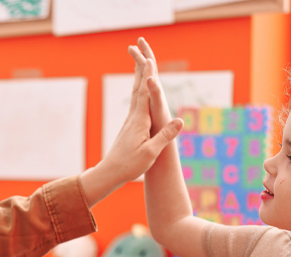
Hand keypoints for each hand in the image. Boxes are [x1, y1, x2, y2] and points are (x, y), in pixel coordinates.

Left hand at [100, 41, 183, 182]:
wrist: (110, 173)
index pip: (144, 93)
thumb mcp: (151, 152)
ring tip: (141, 62)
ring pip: (135, 94)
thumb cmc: (130, 165)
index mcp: (139, 121)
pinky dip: (139, 91)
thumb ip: (165, 135)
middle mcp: (133, 117)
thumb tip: (180, 120)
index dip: (148, 76)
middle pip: (137, 88)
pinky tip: (140, 91)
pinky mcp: (130, 127)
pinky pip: (135, 103)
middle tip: (140, 49)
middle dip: (140, 68)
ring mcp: (130, 121)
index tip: (149, 58)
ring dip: (139, 76)